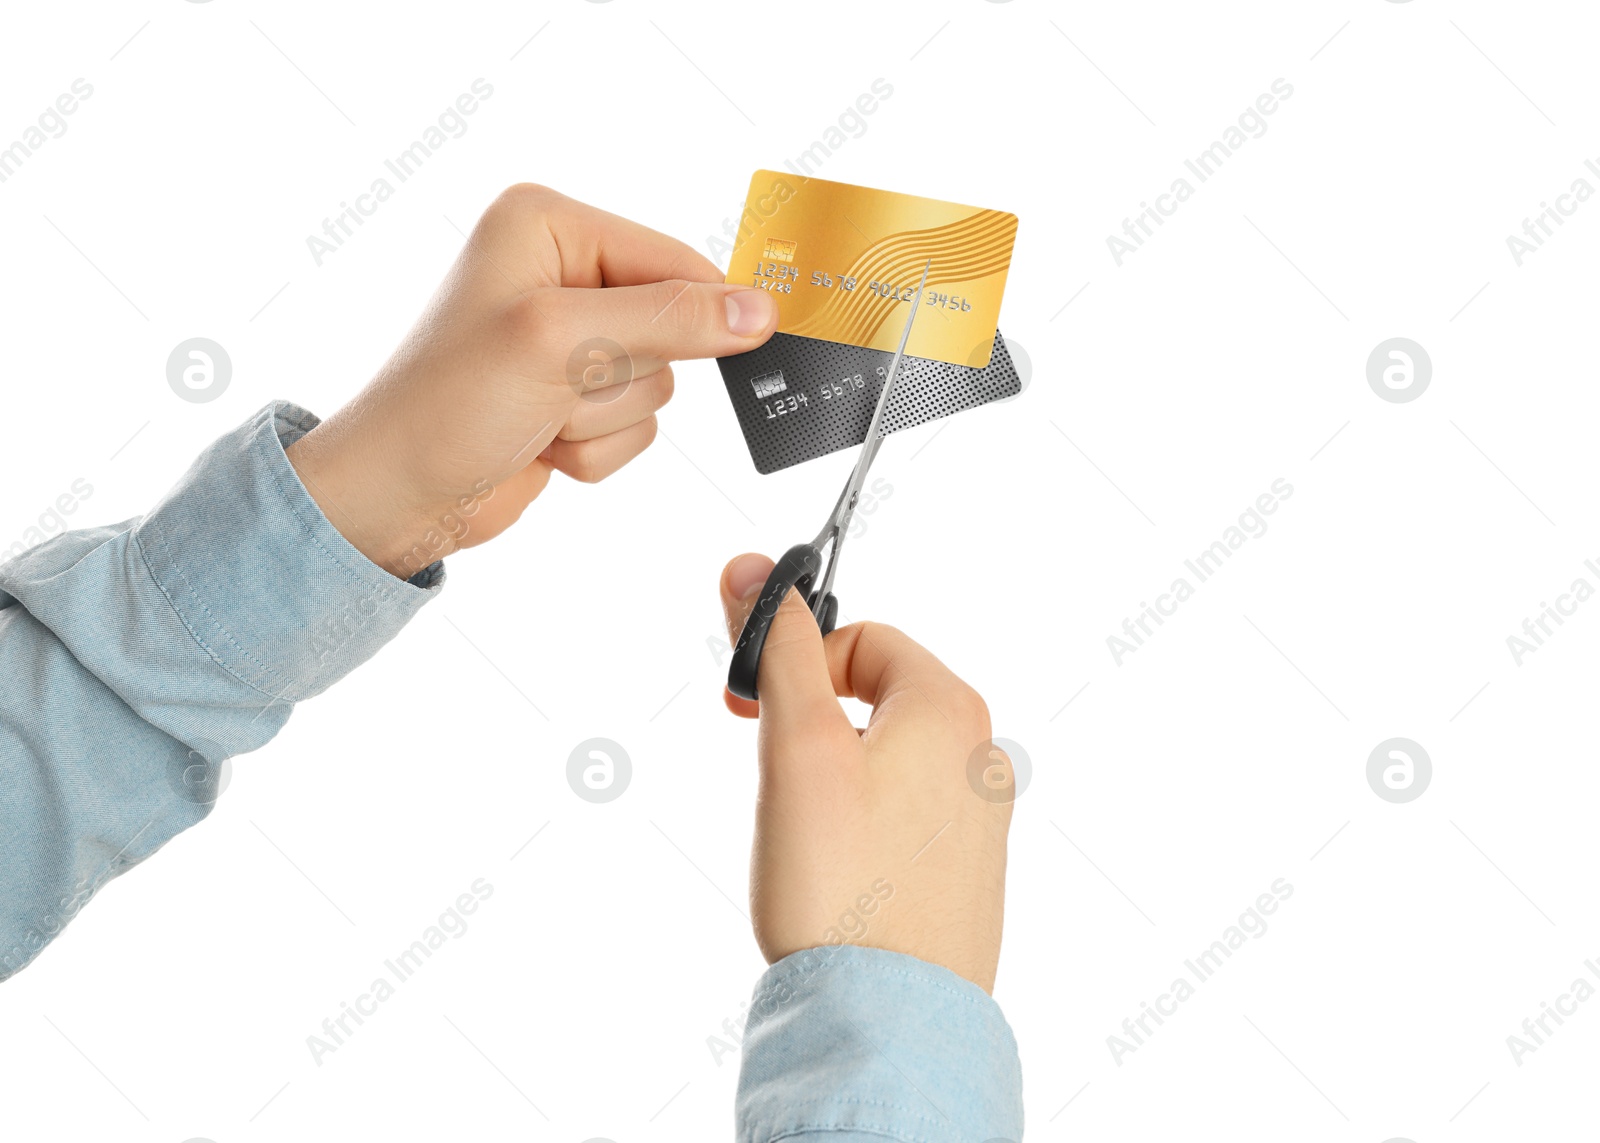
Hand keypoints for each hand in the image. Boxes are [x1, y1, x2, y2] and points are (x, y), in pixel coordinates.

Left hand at [286, 184, 778, 577]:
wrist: (395, 498)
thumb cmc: (445, 405)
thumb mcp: (561, 343)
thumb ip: (667, 320)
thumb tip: (757, 311)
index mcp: (547, 225)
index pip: (670, 257)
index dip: (706, 306)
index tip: (752, 338)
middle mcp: (560, 273)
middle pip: (671, 327)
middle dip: (620, 376)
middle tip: (557, 387)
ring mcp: (568, 341)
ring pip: (657, 385)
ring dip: (604, 419)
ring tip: (540, 418)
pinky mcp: (573, 397)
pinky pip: (636, 426)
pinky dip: (597, 448)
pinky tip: (542, 444)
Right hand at [718, 552, 1013, 992]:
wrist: (887, 1022)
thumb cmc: (842, 887)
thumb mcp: (796, 748)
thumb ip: (779, 651)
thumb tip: (750, 570)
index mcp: (950, 712)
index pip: (863, 641)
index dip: (799, 664)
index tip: (751, 707)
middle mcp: (981, 758)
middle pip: (876, 698)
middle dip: (812, 726)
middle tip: (776, 780)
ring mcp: (981, 820)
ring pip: (886, 760)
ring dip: (833, 779)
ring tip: (805, 840)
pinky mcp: (969, 875)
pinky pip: (904, 818)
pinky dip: (860, 828)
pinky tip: (837, 877)